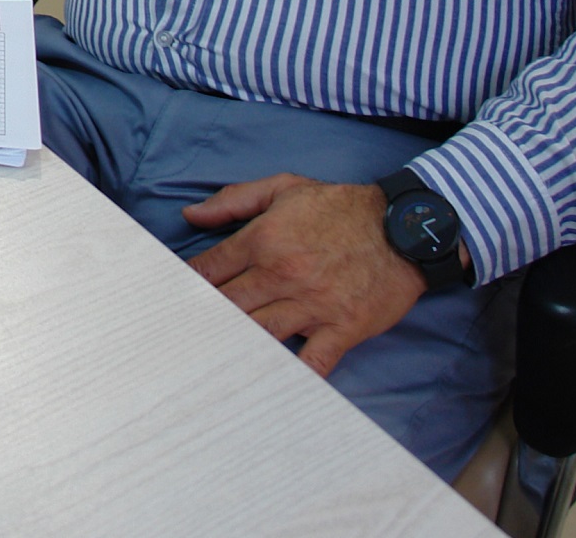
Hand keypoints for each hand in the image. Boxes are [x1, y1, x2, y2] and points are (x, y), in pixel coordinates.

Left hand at [183, 177, 425, 377]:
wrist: (405, 228)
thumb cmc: (340, 207)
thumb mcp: (284, 187)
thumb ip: (233, 200)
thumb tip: (189, 216)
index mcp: (263, 239)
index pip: (209, 270)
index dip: (186, 286)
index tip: (169, 300)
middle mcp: (282, 274)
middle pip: (227, 306)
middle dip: (202, 320)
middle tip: (180, 336)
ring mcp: (312, 305)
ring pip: (260, 334)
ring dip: (235, 348)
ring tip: (209, 364)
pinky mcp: (341, 328)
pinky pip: (313, 362)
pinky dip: (293, 377)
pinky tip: (270, 387)